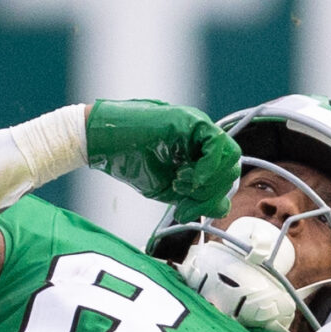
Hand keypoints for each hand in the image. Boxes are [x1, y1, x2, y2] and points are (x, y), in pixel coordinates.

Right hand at [87, 101, 240, 222]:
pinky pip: (216, 145)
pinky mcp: (189, 120)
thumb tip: (221, 206)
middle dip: (210, 192)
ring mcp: (197, 126)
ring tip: (180, 184)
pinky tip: (186, 176)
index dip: (210, 198)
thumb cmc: (128, 161)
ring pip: (229, 156)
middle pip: (230, 167)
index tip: (184, 211)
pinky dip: (208, 167)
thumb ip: (195, 196)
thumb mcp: (168, 188)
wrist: (100, 142)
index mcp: (197, 151)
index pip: (223, 176)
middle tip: (184, 200)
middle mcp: (201, 137)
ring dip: (209, 180)